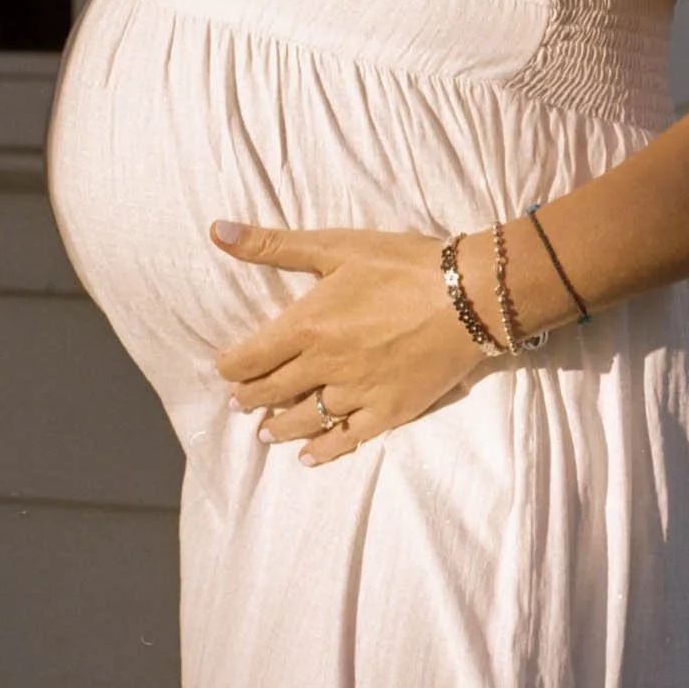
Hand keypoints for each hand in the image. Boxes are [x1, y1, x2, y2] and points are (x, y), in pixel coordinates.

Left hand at [211, 220, 485, 464]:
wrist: (470, 295)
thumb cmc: (404, 264)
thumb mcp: (338, 245)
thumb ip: (274, 244)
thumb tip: (218, 232)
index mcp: (306, 328)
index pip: (249, 358)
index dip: (232, 366)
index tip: (227, 368)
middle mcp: (324, 368)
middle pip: (272, 391)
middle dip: (250, 396)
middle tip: (240, 401)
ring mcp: (357, 394)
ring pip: (304, 419)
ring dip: (278, 426)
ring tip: (266, 431)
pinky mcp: (389, 411)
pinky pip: (346, 439)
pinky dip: (323, 449)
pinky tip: (309, 455)